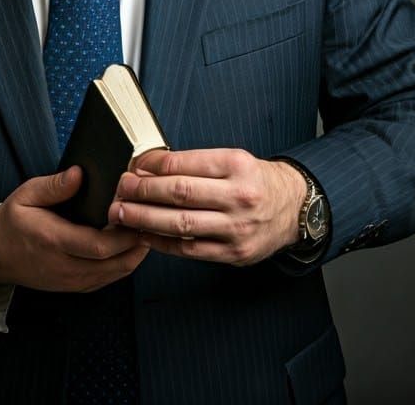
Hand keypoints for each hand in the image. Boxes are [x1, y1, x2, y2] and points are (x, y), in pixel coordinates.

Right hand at [0, 165, 149, 291]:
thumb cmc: (13, 222)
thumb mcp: (26, 195)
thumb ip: (54, 185)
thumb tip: (79, 173)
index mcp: (54, 241)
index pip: (98, 245)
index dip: (124, 235)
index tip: (138, 215)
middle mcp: (65, 266)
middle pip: (114, 263)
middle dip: (137, 243)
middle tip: (151, 221)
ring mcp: (71, 280)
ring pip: (115, 274)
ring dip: (134, 255)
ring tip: (145, 231)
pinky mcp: (75, 286)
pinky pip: (107, 279)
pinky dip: (123, 265)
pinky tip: (131, 247)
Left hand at [107, 148, 306, 265]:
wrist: (293, 208)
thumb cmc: (255, 180)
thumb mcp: (232, 160)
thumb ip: (195, 164)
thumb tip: (149, 167)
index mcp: (237, 166)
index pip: (185, 164)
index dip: (153, 165)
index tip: (134, 165)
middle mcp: (238, 197)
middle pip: (180, 193)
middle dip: (143, 191)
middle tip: (121, 188)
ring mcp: (236, 228)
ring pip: (181, 224)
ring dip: (145, 219)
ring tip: (122, 213)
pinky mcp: (233, 253)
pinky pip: (190, 249)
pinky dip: (162, 242)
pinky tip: (144, 234)